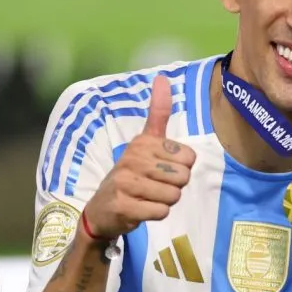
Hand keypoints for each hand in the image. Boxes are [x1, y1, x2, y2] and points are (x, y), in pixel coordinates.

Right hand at [82, 74, 196, 238]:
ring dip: (165, 201)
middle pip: (183, 177)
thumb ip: (157, 113)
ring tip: (147, 197)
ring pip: (173, 195)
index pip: (189, 157)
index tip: (162, 169)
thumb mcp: (144, 143)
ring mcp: (125, 181)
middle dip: (174, 187)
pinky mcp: (123, 205)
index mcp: (142, 142)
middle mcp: (132, 157)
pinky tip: (141, 209)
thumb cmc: (131, 175)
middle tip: (153, 186)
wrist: (101, 209)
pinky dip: (156, 214)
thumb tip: (162, 77)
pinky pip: (161, 211)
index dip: (182, 168)